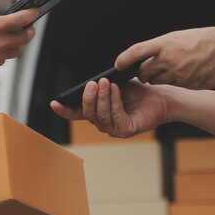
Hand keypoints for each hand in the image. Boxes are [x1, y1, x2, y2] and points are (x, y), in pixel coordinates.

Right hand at [0, 0, 37, 81]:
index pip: (21, 19)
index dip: (31, 14)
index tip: (35, 11)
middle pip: (25, 38)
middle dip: (31, 31)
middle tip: (30, 26)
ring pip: (16, 50)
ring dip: (18, 43)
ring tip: (13, 37)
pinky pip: (3, 59)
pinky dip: (3, 52)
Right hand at [50, 78, 170, 137]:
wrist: (159, 97)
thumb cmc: (137, 91)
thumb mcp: (113, 85)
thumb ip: (99, 87)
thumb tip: (87, 84)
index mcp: (97, 112)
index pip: (76, 114)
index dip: (65, 110)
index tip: (55, 103)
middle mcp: (103, 123)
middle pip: (88, 113)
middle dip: (88, 97)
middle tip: (91, 84)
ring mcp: (114, 129)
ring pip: (101, 115)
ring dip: (102, 98)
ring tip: (104, 83)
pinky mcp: (126, 130)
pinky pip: (116, 116)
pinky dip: (114, 102)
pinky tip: (115, 90)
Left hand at [114, 27, 214, 89]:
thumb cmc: (206, 40)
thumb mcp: (180, 37)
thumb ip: (162, 47)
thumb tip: (146, 57)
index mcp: (166, 43)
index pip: (137, 51)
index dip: (124, 59)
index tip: (117, 65)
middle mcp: (170, 59)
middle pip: (145, 71)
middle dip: (143, 72)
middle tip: (144, 71)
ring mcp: (179, 74)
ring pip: (158, 81)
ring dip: (158, 77)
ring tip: (172, 68)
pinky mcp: (188, 85)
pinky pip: (174, 85)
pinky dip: (175, 81)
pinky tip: (186, 72)